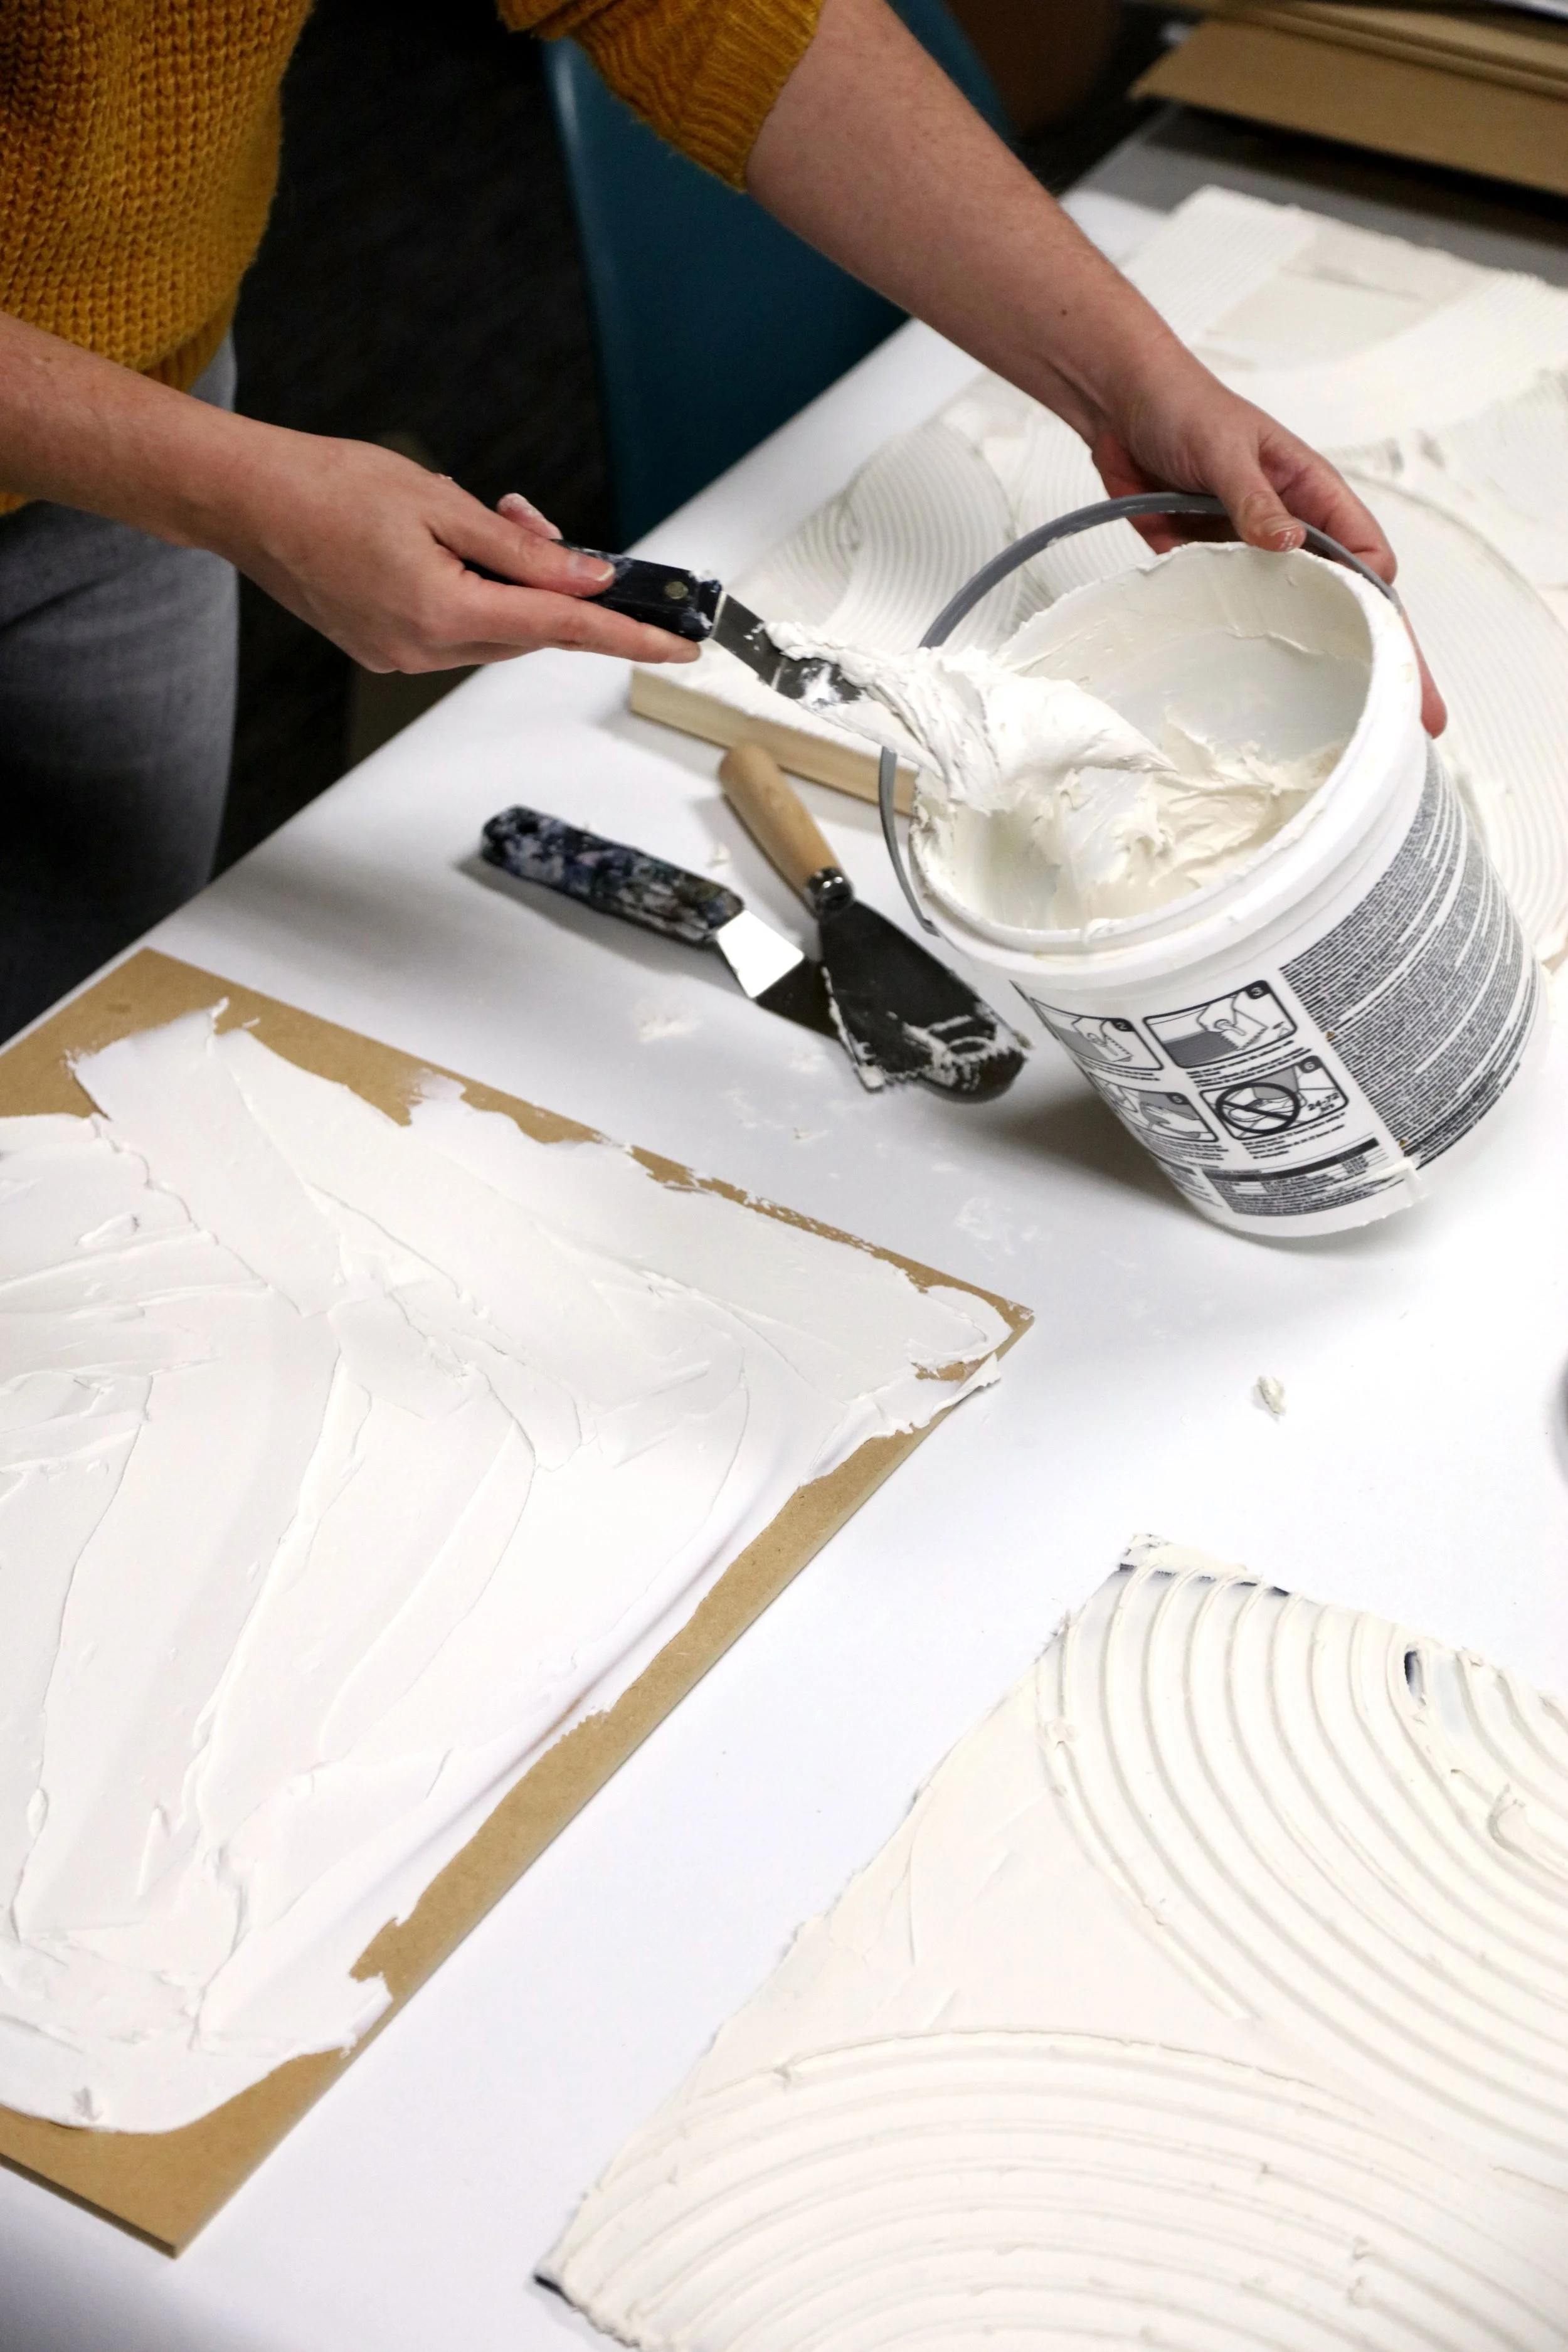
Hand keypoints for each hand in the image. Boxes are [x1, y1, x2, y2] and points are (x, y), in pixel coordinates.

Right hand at [209, 430, 699, 674]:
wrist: (243, 498)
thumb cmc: (326, 485)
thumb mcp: (441, 503)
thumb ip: (522, 548)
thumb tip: (586, 576)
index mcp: (441, 612)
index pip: (561, 629)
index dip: (626, 636)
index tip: (676, 645)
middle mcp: (421, 650)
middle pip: (526, 630)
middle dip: (551, 582)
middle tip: (532, 519)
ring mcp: (398, 655)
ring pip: (491, 629)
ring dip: (508, 583)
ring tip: (484, 517)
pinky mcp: (382, 647)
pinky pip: (453, 627)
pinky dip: (471, 591)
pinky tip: (449, 547)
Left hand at [1092, 364, 1446, 735]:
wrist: (1121, 408)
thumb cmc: (1187, 408)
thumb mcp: (1227, 450)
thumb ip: (1256, 498)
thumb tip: (1290, 541)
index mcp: (1314, 496)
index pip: (1367, 558)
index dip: (1382, 605)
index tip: (1387, 649)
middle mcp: (1290, 530)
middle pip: (1345, 600)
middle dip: (1377, 652)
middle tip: (1410, 713)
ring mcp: (1250, 554)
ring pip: (1291, 615)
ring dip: (1309, 660)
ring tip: (1338, 718)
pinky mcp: (1208, 566)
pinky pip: (1230, 611)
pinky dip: (1242, 645)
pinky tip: (1253, 686)